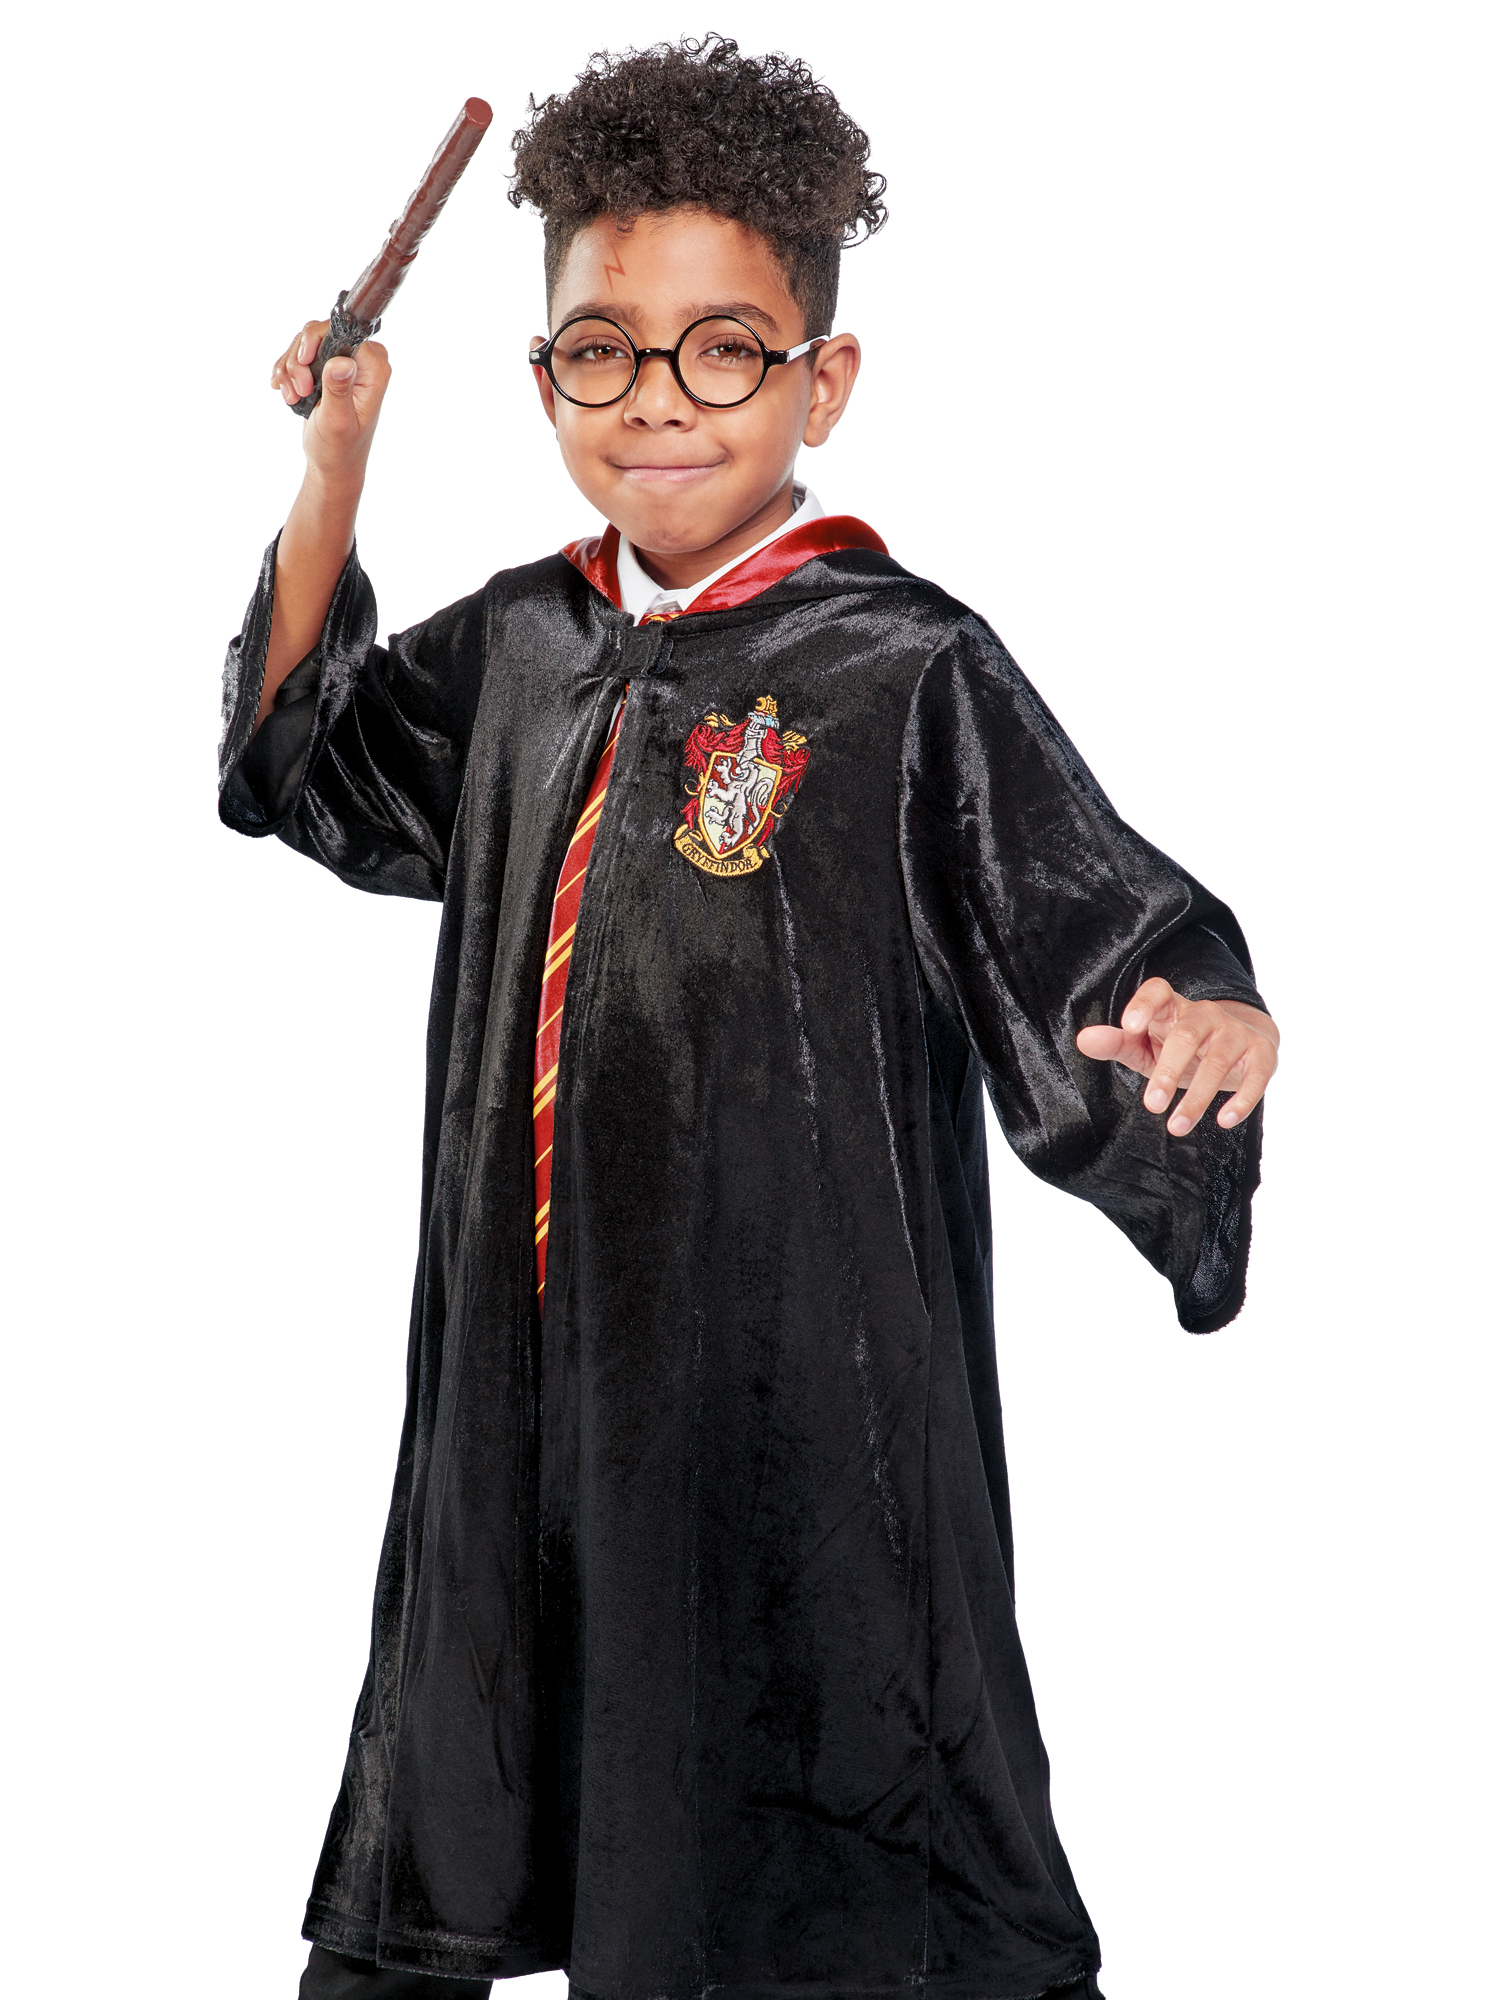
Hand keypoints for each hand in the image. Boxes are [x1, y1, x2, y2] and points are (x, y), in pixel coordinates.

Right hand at [270, 320, 390, 487]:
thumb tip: (342, 363)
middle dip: (298, 360)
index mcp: (374, 370)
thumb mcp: (337, 421)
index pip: (341, 331)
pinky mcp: (328, 368)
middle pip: (319, 332)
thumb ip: (338, 390)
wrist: (332, 464)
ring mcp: (344, 362)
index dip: (315, 341)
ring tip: (293, 397)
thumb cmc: (339, 449)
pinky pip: (299, 353)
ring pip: (304, 342)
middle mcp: (363, 361)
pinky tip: (287, 393)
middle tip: (300, 391)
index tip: (303, 364)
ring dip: (290, 369)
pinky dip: (287, 373)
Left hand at [1076, 978, 1278, 1134]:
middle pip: (1187, 1036)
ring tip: (1177, 1127)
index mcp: (1172, 1008)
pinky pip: (1256, 1075)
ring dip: (1198, 1097)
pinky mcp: (1262, 1053)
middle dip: (1168, 1072)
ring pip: (1217, 1062)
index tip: (1130, 1025)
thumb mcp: (1146, 1046)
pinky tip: (1224, 1120)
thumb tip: (1083, 1040)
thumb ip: (1117, 1043)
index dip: (1144, 1004)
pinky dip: (1243, 1099)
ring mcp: (1236, 1032)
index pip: (1157, 991)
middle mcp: (1206, 1015)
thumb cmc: (1181, 1049)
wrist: (1242, 1045)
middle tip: (1152, 1105)